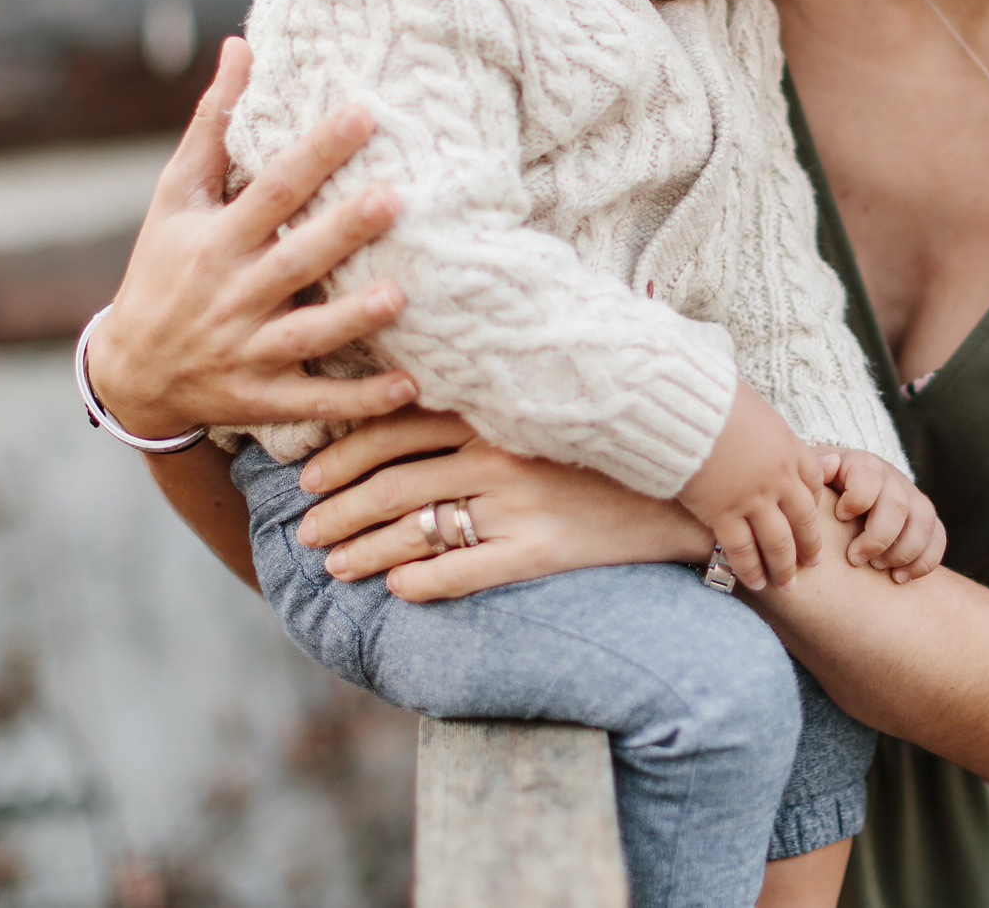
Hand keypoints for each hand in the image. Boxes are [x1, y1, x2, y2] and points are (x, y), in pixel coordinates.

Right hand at [87, 38, 412, 438]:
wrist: (131, 373)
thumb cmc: (164, 266)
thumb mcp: (176, 197)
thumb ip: (212, 123)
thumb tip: (245, 44)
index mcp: (215, 240)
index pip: (271, 190)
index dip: (316, 153)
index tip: (364, 113)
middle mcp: (232, 294)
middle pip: (293, 261)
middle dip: (342, 232)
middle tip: (395, 199)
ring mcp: (247, 351)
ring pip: (306, 336)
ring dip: (352, 319)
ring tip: (401, 295)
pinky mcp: (263, 398)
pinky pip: (317, 402)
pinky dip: (361, 401)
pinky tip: (412, 386)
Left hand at [294, 392, 714, 598]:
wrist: (683, 488)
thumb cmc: (605, 446)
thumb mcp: (542, 410)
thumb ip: (484, 403)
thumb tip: (409, 399)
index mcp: (494, 412)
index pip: (395, 426)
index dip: (342, 453)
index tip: (308, 476)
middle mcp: (500, 454)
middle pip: (393, 481)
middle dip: (337, 508)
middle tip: (305, 530)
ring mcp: (519, 504)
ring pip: (415, 529)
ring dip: (363, 550)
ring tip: (333, 565)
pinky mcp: (541, 551)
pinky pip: (462, 572)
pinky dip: (419, 582)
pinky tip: (394, 590)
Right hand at [676, 384, 824, 590]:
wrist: (688, 410)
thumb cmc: (714, 401)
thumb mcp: (753, 408)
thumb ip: (762, 429)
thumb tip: (754, 426)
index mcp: (789, 448)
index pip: (812, 484)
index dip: (814, 505)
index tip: (814, 519)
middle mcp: (778, 478)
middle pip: (803, 519)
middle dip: (809, 545)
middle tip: (813, 563)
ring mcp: (753, 499)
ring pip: (778, 542)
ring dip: (784, 567)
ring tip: (787, 585)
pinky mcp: (723, 513)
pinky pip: (742, 549)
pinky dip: (749, 568)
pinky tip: (753, 583)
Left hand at [820, 450, 946, 581]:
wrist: (841, 492)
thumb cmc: (820, 489)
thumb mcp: (811, 476)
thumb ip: (813, 471)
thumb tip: (828, 465)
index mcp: (862, 465)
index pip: (869, 474)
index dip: (857, 499)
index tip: (840, 517)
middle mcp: (891, 478)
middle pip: (897, 504)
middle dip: (877, 537)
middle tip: (854, 558)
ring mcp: (911, 498)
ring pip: (924, 521)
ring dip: (903, 551)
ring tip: (878, 568)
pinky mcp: (923, 519)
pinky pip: (938, 538)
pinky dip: (923, 562)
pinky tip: (898, 578)